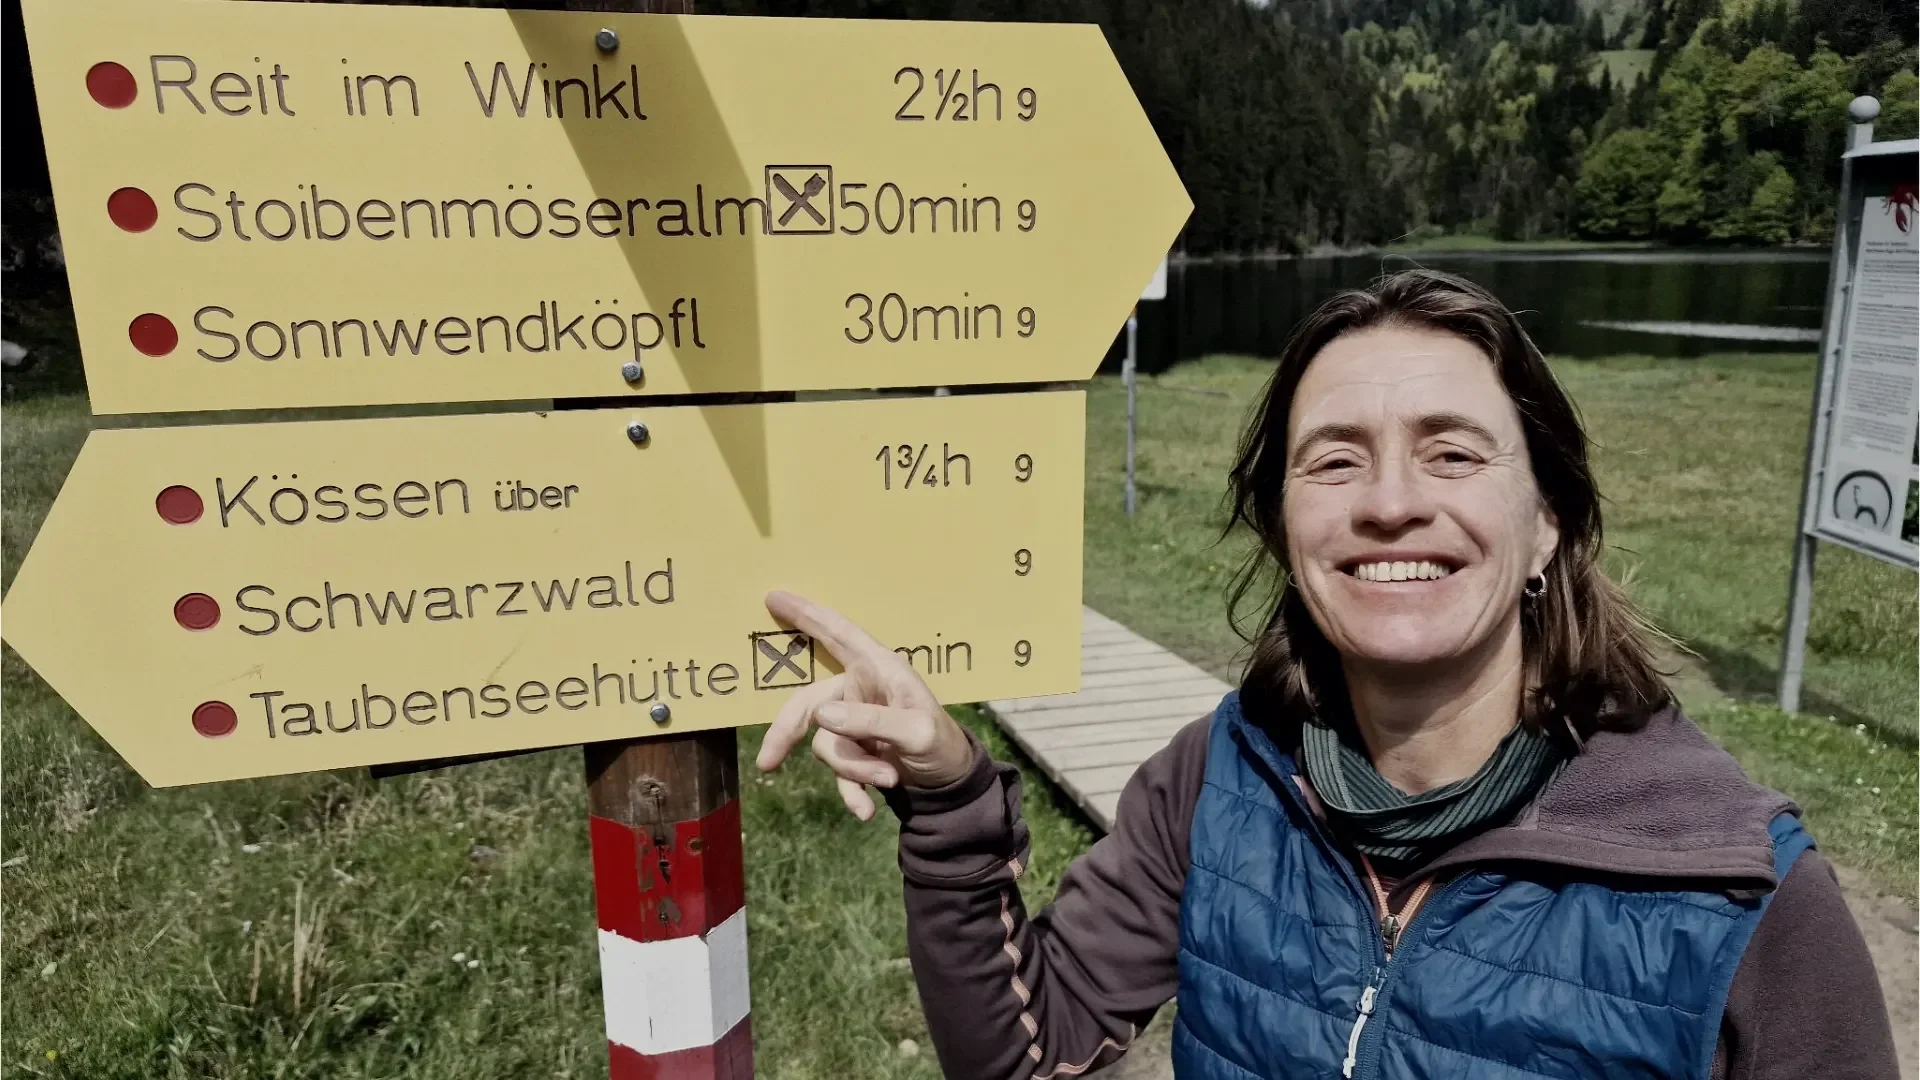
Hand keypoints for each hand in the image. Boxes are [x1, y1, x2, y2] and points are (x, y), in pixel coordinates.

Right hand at [755, 590, 975, 819]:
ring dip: (853, 770)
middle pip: (808, 704)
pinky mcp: (856, 752)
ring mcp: (854, 722)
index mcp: (878, 669)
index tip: (773, 597)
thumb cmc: (942, 743)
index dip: (806, 614)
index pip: (838, 633)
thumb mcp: (917, 732)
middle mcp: (860, 690)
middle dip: (787, 733)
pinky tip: (866, 812)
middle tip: (768, 764)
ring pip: (827, 745)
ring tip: (889, 778)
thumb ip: (872, 721)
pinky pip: (838, 773)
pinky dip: (851, 792)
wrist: (951, 783)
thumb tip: (822, 718)